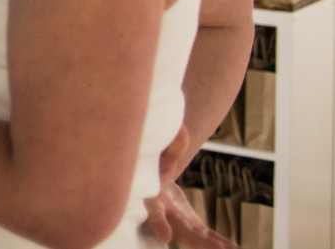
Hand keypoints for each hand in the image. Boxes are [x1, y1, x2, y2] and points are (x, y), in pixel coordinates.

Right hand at [143, 125, 233, 246]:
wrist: (146, 175)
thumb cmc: (147, 160)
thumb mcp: (156, 151)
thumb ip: (170, 146)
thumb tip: (183, 132)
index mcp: (152, 198)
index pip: (154, 211)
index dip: (159, 224)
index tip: (166, 236)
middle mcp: (166, 215)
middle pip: (184, 232)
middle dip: (201, 244)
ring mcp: (180, 223)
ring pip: (200, 239)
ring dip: (218, 247)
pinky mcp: (191, 225)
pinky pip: (208, 237)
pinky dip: (223, 244)